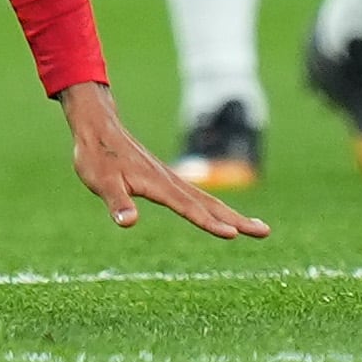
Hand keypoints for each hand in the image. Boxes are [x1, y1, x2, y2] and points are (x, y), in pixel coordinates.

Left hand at [58, 83, 268, 240]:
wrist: (97, 127)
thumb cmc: (96, 156)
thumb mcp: (101, 182)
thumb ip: (116, 202)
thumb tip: (128, 223)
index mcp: (158, 185)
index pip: (189, 208)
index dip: (209, 223)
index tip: (232, 234)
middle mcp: (171, 182)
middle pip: (211, 204)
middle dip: (238, 219)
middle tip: (265, 232)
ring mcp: (171, 180)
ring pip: (209, 200)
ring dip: (233, 215)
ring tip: (257, 228)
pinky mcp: (166, 179)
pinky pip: (198, 196)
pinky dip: (216, 208)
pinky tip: (222, 216)